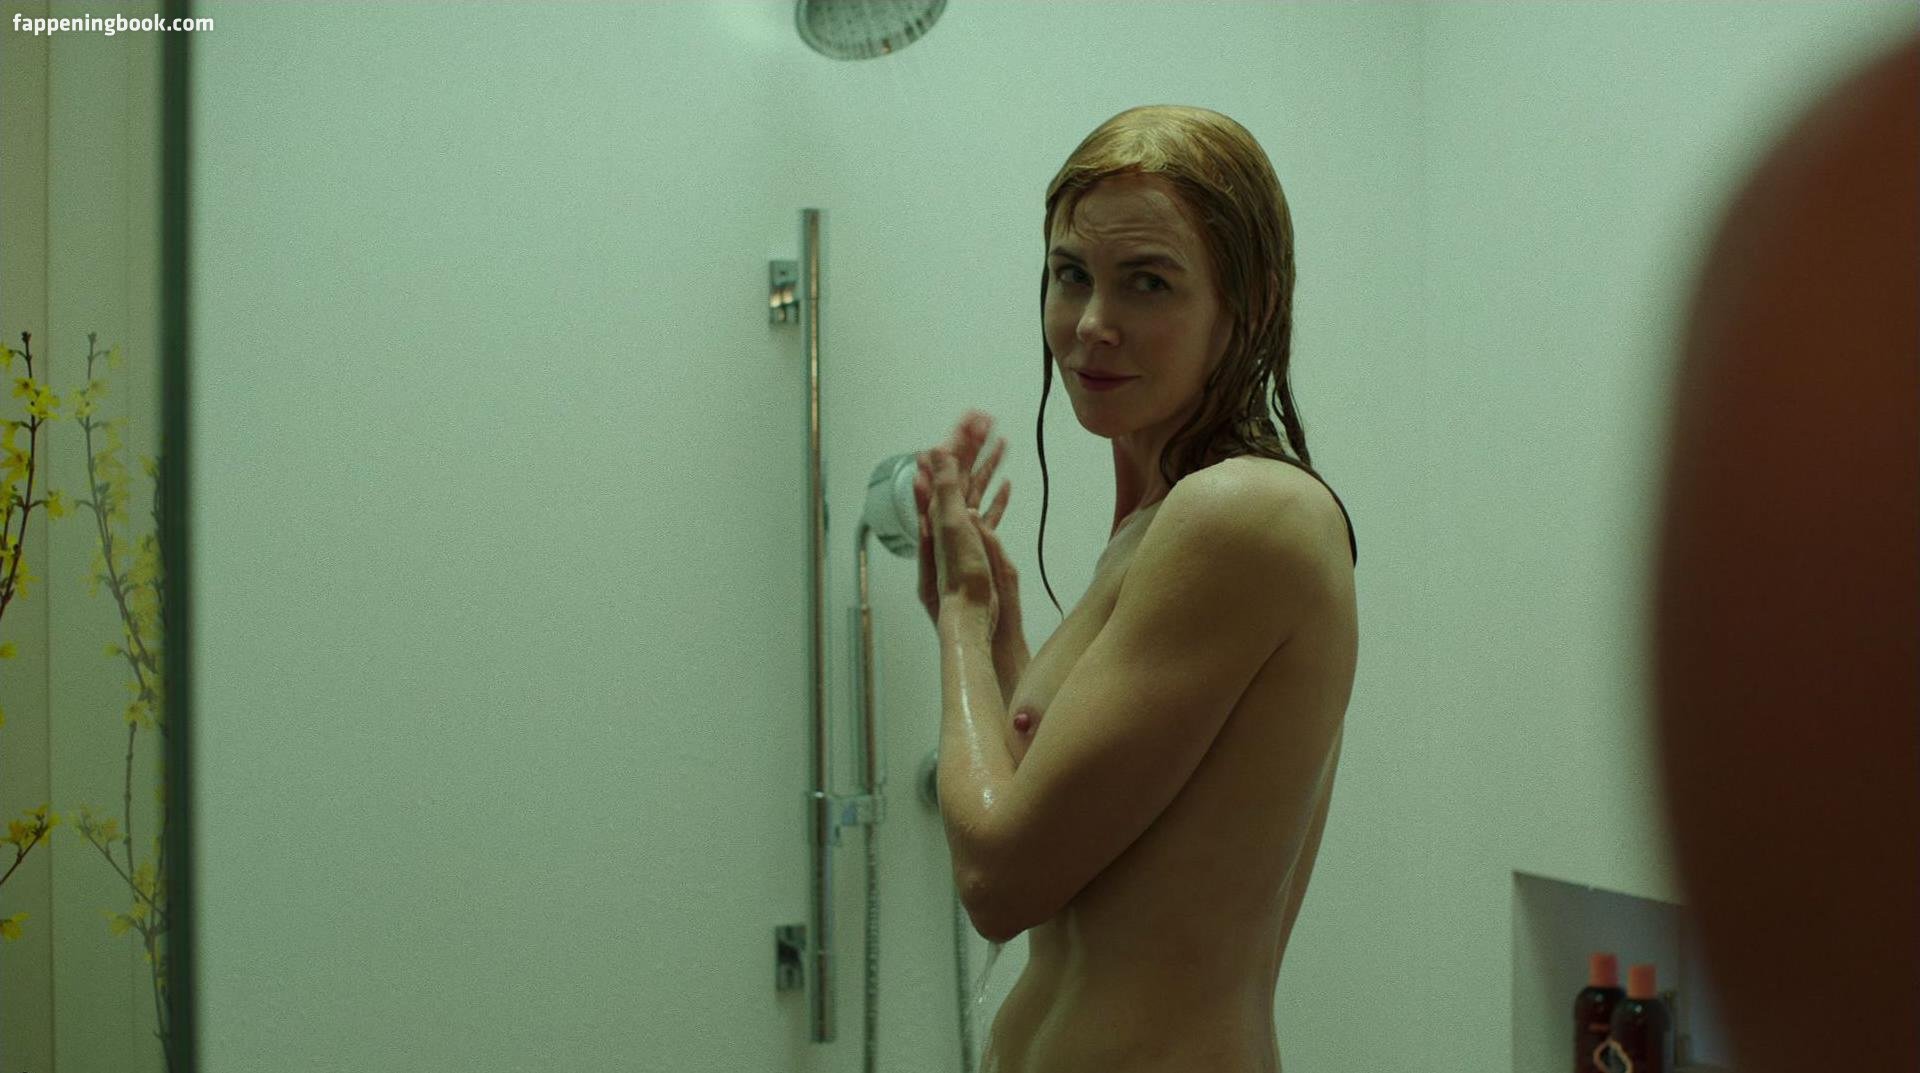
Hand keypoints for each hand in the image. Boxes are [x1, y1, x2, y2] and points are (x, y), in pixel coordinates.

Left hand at [913, 410, 1011, 626]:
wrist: (972, 613)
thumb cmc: (959, 575)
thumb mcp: (950, 524)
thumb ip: (944, 486)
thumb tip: (935, 450)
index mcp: (940, 508)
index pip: (951, 463)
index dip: (962, 438)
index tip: (974, 416)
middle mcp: (950, 515)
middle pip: (962, 471)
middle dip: (974, 444)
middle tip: (988, 419)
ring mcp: (965, 528)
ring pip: (976, 486)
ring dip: (986, 463)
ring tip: (1000, 442)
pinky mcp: (980, 544)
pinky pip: (987, 510)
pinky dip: (995, 495)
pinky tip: (1004, 485)